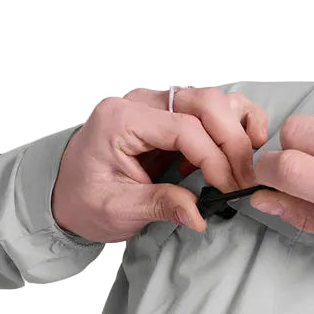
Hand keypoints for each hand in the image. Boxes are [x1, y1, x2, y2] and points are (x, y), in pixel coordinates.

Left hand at [52, 87, 267, 242]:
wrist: (66, 193)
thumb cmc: (84, 199)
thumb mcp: (117, 210)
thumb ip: (160, 205)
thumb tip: (200, 215)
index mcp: (119, 119)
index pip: (183, 127)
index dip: (214, 158)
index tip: (228, 187)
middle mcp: (139, 102)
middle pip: (204, 102)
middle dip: (232, 140)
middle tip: (243, 178)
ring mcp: (155, 104)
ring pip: (211, 98)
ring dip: (237, 126)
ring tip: (247, 161)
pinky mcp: (168, 113)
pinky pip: (208, 106)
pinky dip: (231, 121)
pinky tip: (242, 145)